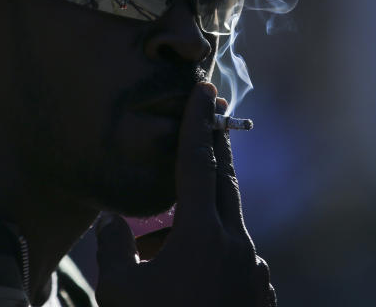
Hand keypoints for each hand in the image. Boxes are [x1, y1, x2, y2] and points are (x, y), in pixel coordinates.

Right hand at [95, 83, 276, 306]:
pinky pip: (236, 257)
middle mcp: (238, 245)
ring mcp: (254, 273)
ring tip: (154, 249)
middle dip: (209, 154)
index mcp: (203, 235)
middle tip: (204, 121)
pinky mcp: (261, 297)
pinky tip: (185, 276)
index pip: (198, 164)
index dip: (196, 124)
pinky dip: (211, 251)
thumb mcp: (119, 294)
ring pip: (226, 227)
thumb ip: (114, 249)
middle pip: (222, 185)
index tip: (202, 89)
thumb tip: (115, 225)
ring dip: (195, 222)